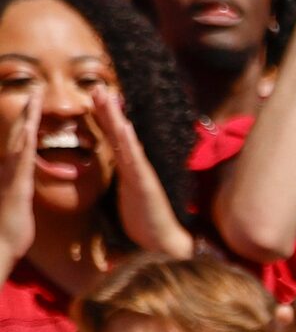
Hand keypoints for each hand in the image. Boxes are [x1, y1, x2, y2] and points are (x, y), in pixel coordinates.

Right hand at [0, 101, 30, 275]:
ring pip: (19, 142)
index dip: (28, 124)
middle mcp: (8, 169)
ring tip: (34, 98)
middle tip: (35, 90)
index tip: (35, 104)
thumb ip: (19, 190)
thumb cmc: (11, 231)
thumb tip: (22, 184)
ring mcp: (10, 176)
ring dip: (26, 120)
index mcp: (14, 173)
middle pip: (18, 135)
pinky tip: (29, 129)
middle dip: (27, 113)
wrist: (0, 248)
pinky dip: (24, 144)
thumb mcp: (18, 205)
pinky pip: (21, 161)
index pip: (22, 143)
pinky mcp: (16, 186)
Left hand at [95, 87, 195, 259]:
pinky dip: (129, 141)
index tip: (93, 100)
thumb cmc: (146, 229)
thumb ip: (119, 196)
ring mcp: (141, 174)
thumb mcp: (125, 206)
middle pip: (118, 133)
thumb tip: (107, 187)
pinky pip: (134, 159)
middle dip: (107, 109)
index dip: (104, 120)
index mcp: (128, 172)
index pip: (114, 140)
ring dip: (115, 116)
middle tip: (96, 86)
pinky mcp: (144, 184)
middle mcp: (135, 168)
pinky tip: (123, 125)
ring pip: (125, 140)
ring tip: (104, 95)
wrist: (165, 245)